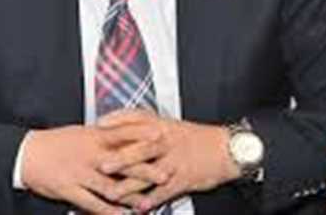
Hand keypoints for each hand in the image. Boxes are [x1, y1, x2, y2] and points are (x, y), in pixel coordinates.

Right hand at [21, 124, 169, 213]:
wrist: (28, 153)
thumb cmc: (56, 142)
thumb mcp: (81, 132)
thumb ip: (103, 134)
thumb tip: (124, 132)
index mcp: (93, 136)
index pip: (123, 133)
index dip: (143, 134)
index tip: (162, 135)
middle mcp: (90, 154)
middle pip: (123, 162)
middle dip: (145, 169)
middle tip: (165, 174)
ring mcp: (80, 173)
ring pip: (110, 185)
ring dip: (130, 195)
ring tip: (146, 203)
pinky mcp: (70, 189)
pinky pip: (92, 202)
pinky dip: (108, 210)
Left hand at [97, 109, 239, 211]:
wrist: (226, 149)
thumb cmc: (195, 138)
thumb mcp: (171, 126)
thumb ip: (147, 129)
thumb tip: (120, 129)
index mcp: (162, 125)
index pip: (136, 118)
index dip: (116, 121)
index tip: (98, 125)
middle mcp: (167, 141)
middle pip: (141, 147)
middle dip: (121, 158)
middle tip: (102, 165)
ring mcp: (176, 160)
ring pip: (150, 173)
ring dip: (131, 185)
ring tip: (113, 194)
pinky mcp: (185, 178)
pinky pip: (166, 190)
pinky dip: (152, 199)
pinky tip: (139, 207)